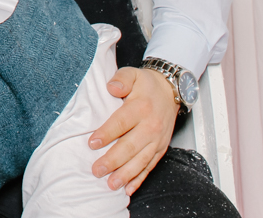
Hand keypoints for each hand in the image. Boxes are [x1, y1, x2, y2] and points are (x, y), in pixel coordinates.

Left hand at [88, 66, 178, 192]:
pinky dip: (139, 179)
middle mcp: (151, 126)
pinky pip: (150, 166)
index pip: (121, 123)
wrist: (170, 91)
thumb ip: (121, 79)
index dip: (107, 134)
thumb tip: (112, 88)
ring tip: (111, 184)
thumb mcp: (132, 74)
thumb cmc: (146, 84)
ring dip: (126, 174)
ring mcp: (157, 140)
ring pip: (141, 160)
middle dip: (113, 160)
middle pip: (130, 146)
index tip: (92, 143)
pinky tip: (129, 188)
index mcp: (141, 108)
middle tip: (96, 170)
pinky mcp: (161, 148)